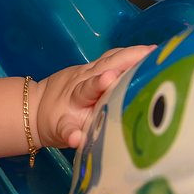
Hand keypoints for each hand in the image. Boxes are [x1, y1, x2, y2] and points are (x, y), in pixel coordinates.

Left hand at [32, 45, 155, 148]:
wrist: (38, 105)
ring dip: (132, 54)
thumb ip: (71, 134)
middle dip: (127, 58)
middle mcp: (83, 79)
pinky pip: (114, 57)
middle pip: (106, 65)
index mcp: (76, 97)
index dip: (98, 83)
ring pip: (112, 57)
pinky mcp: (94, 66)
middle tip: (151, 54)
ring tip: (156, 52)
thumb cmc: (55, 122)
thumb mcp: (61, 131)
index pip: (88, 89)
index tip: (108, 78)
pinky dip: (131, 55)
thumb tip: (77, 140)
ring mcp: (89, 70)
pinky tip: (149, 54)